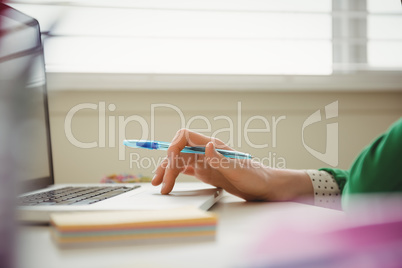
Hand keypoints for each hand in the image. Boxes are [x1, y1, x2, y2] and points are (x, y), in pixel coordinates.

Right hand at [152, 129, 313, 201]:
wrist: (265, 186)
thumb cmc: (255, 177)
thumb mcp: (239, 170)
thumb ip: (221, 158)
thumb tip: (206, 145)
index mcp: (213, 145)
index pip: (185, 136)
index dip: (173, 146)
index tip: (170, 162)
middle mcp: (206, 151)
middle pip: (178, 151)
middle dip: (167, 165)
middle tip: (161, 184)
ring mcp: (205, 161)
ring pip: (179, 161)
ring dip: (167, 170)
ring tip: (159, 185)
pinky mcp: (206, 171)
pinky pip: (185, 169)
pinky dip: (174, 175)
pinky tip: (168, 182)